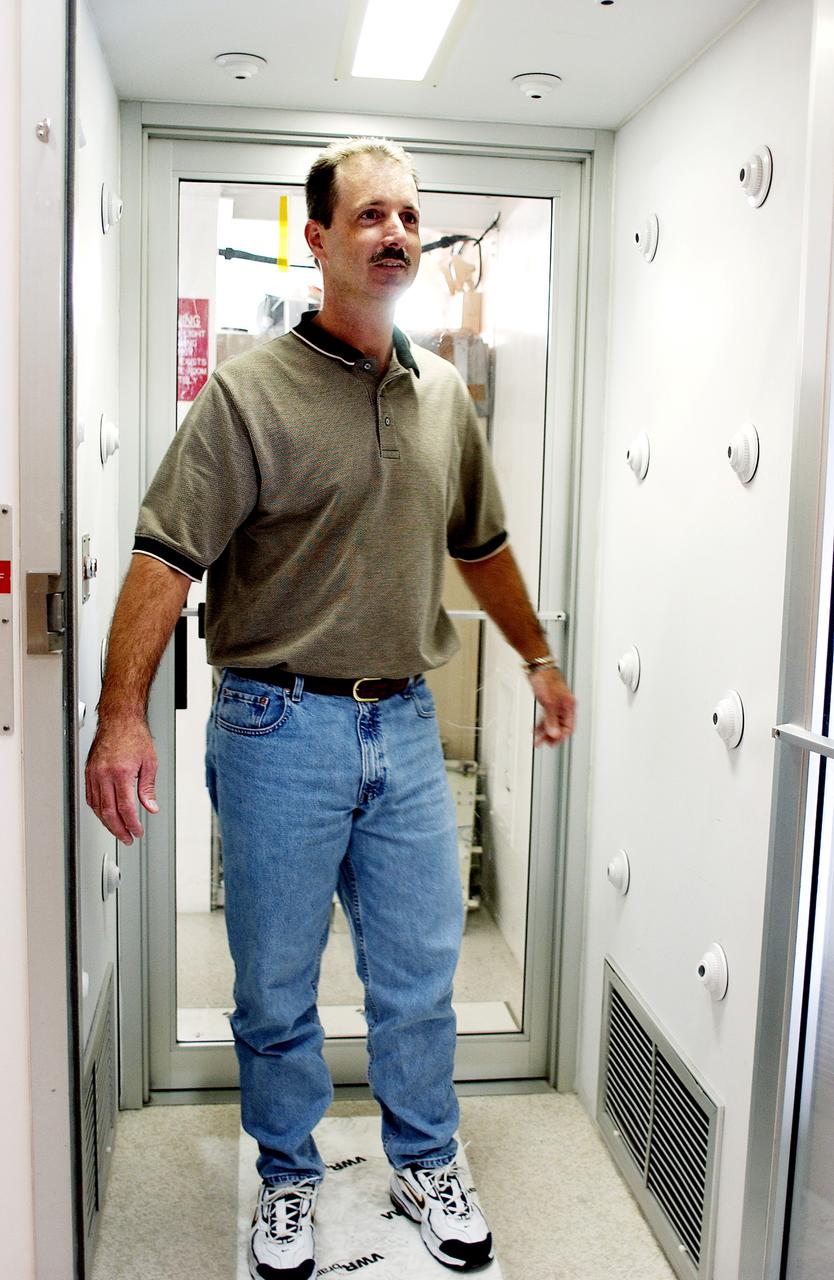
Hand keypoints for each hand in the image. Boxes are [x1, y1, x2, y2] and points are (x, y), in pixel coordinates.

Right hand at [85, 716, 158, 844]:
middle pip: (108, 812)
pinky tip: (105, 815)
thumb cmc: (135, 736)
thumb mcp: (150, 762)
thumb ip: (148, 788)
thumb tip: (151, 807)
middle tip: (127, 838)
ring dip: (107, 822)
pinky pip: (91, 797)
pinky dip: (97, 810)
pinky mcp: (89, 772)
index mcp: (121, 772)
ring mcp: (94, 774)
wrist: (119, 720)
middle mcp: (104, 774)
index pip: (125, 807)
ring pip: (97, 807)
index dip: (132, 824)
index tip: (137, 832)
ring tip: (118, 830)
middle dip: (118, 829)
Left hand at [528, 667, 576, 746]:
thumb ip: (551, 719)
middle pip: (560, 727)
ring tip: (537, 740)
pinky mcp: (549, 701)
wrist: (538, 666)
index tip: (551, 743)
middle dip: (551, 736)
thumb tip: (554, 734)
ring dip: (545, 732)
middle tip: (543, 744)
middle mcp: (564, 706)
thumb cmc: (546, 678)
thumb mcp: (549, 702)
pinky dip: (542, 724)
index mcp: (569, 706)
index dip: (560, 737)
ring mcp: (556, 704)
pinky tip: (536, 729)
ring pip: (553, 723)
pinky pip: (547, 717)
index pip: (569, 727)